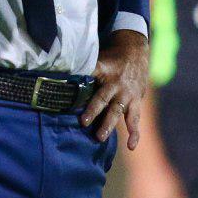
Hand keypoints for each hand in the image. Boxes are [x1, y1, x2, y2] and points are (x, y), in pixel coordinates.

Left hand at [82, 29, 148, 146]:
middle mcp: (116, 85)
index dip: (87, 98)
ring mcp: (127, 95)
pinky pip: (135, 119)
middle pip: (105, 100)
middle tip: (86, 126)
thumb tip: (61, 77)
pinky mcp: (136, 102)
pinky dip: (134, 133)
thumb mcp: (99, 59)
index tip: (78, 113)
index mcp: (105, 73)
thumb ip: (85, 70)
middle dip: (96, 113)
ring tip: (100, 138)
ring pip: (118, 111)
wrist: (136, 51)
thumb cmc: (111, 58)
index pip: (94, 86)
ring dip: (110, 125)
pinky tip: (131, 146)